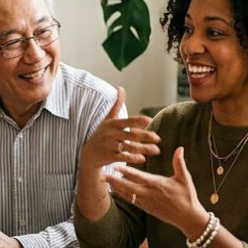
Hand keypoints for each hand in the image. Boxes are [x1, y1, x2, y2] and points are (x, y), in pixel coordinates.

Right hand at [75, 87, 159, 219]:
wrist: (88, 154)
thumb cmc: (101, 134)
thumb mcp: (107, 119)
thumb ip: (116, 105)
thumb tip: (120, 88)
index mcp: (113, 124)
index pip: (128, 120)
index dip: (140, 120)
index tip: (151, 121)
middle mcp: (111, 134)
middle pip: (132, 134)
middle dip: (146, 136)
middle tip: (158, 139)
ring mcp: (110, 146)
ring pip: (129, 147)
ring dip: (144, 149)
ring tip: (156, 150)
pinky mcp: (109, 157)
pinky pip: (123, 157)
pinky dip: (133, 158)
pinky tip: (142, 159)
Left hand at [108, 146, 206, 237]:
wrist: (188, 218)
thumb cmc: (187, 196)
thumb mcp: (185, 178)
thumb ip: (179, 163)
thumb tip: (179, 148)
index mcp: (158, 185)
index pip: (139, 177)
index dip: (127, 172)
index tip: (116, 166)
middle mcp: (150, 194)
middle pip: (129, 187)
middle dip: (115, 181)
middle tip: (103, 174)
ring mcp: (147, 202)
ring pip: (128, 195)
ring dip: (116, 188)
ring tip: (106, 181)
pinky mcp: (146, 208)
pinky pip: (132, 201)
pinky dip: (123, 196)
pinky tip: (116, 191)